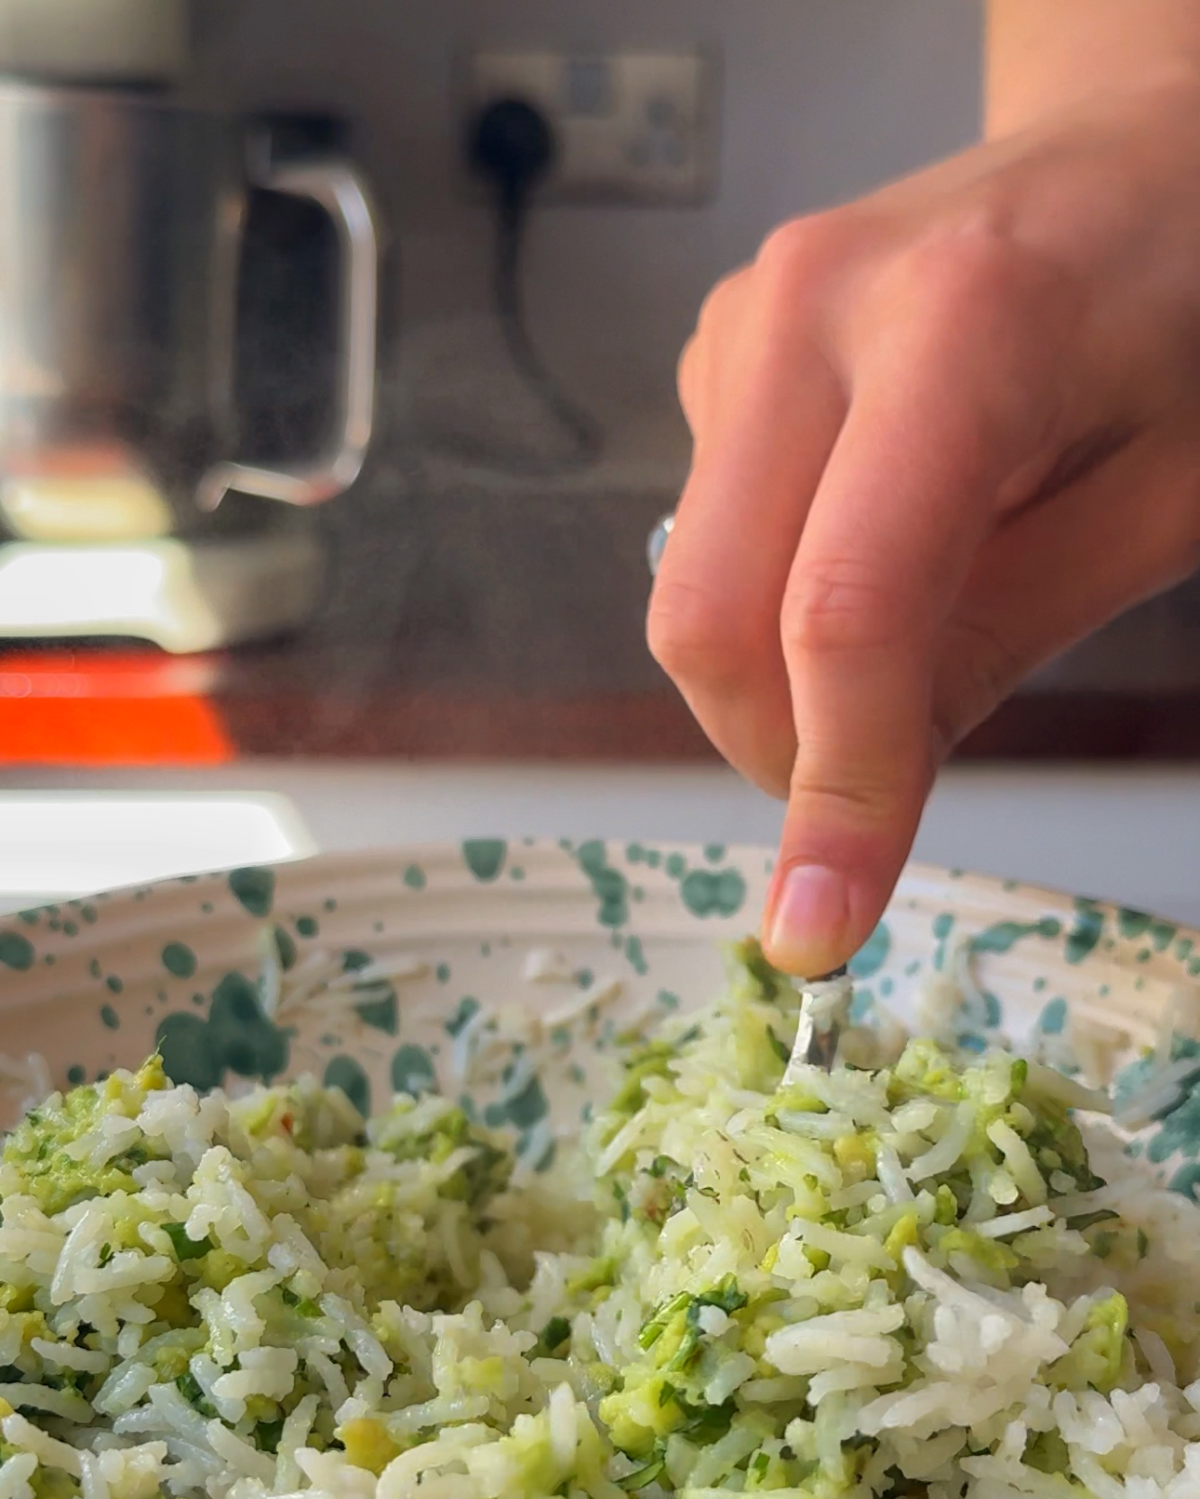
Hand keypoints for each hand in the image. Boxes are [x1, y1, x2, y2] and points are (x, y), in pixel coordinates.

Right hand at [648, 77, 1199, 975]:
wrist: (1139, 153)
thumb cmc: (1185, 318)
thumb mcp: (1156, 509)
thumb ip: (998, 645)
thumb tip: (862, 791)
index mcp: (962, 330)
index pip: (848, 615)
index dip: (832, 794)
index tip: (819, 928)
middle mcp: (813, 308)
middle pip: (706, 618)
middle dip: (775, 749)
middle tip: (867, 788)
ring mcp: (746, 317)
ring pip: (687, 589)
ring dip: (777, 671)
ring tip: (913, 613)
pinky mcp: (715, 344)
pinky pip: (700, 533)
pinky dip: (769, 593)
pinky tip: (867, 532)